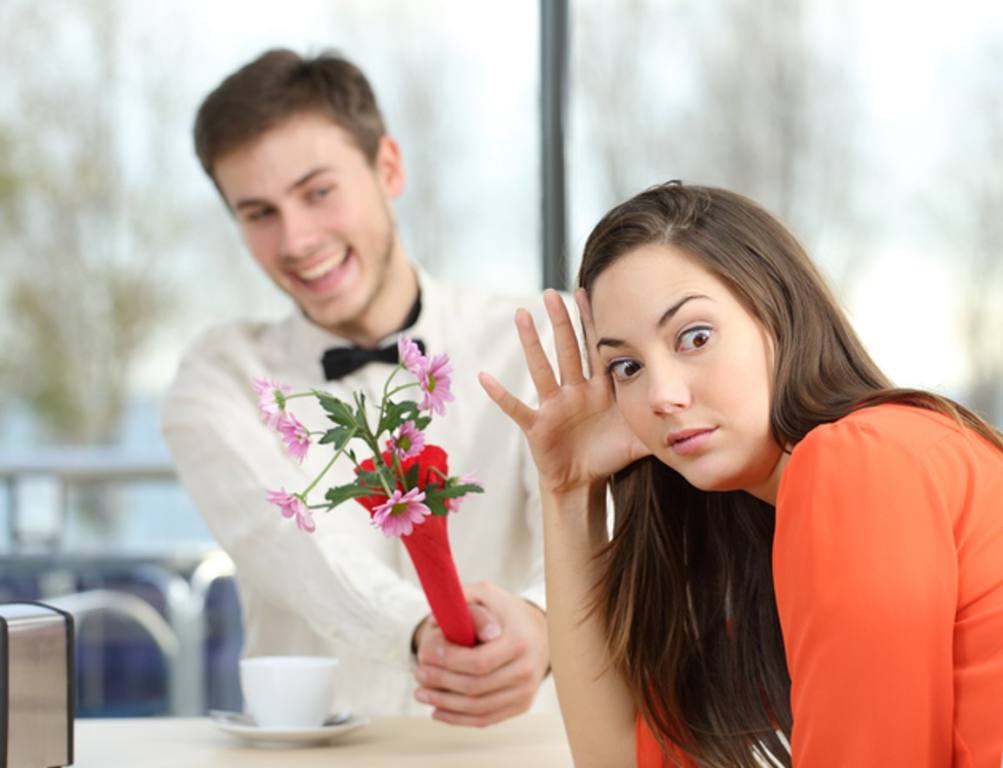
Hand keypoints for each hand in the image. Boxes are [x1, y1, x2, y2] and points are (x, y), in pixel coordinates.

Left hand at [413, 582, 549, 726]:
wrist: (540, 630)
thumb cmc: (504, 611)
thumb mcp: (486, 594)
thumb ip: (464, 600)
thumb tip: (449, 626)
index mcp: (519, 642)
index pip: (479, 662)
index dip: (450, 662)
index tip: (428, 653)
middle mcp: (527, 670)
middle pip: (476, 687)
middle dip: (441, 682)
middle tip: (418, 673)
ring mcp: (525, 691)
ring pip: (478, 708)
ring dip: (444, 704)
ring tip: (420, 694)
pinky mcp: (521, 705)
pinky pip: (486, 720)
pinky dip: (458, 719)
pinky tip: (437, 711)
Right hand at [479, 289, 649, 494]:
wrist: (584, 481)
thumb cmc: (610, 454)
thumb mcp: (640, 436)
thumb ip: (663, 420)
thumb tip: (698, 412)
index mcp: (599, 389)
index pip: (597, 349)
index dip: (593, 322)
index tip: (589, 291)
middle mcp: (575, 391)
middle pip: (567, 350)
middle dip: (561, 322)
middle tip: (552, 292)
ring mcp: (554, 406)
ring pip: (542, 369)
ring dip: (531, 343)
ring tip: (521, 316)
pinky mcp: (538, 425)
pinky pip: (516, 408)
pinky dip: (501, 395)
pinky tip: (484, 378)